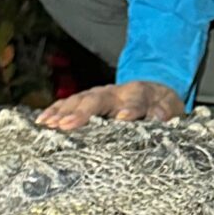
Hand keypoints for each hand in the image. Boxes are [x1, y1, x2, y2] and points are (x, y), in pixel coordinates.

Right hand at [38, 79, 185, 130]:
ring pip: (79, 99)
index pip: (135, 101)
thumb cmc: (161, 105)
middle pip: (98, 99)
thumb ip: (166, 112)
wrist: (152, 90)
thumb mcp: (171, 108)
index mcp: (139, 95)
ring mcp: (99, 94)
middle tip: (66, 124)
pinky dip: (55, 110)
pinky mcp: (87, 99)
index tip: (121, 118)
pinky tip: (42, 121)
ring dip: (63, 111)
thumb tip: (159, 115)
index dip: (129, 109)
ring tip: (48, 124)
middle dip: (82, 111)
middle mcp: (116, 92)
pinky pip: (68, 102)